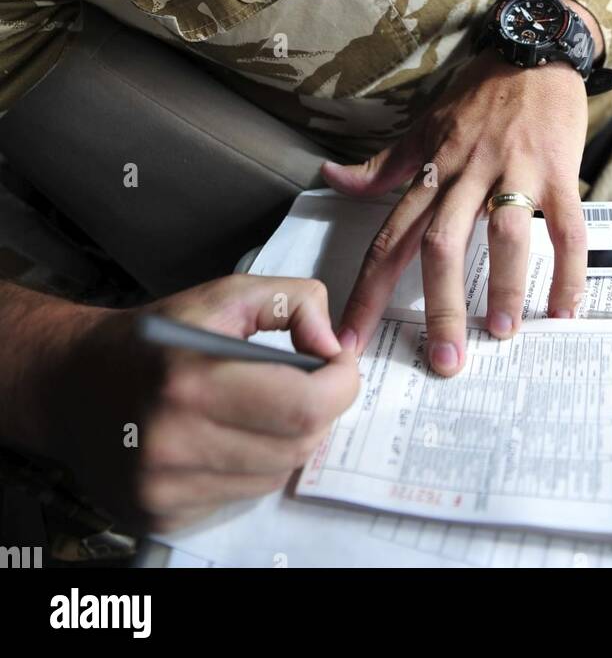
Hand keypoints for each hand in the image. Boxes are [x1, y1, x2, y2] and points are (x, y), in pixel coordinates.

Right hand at [33, 275, 358, 533]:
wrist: (72, 384)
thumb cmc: (153, 338)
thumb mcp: (223, 294)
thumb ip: (292, 302)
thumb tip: (335, 345)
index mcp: (190, 380)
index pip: (304, 405)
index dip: (339, 383)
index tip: (338, 364)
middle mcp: (174, 442)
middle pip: (298, 444)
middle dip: (317, 410)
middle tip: (303, 382)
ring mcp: (165, 488)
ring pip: (276, 474)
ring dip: (285, 440)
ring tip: (257, 407)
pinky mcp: (161, 516)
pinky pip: (242, 497)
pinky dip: (252, 466)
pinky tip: (226, 437)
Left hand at [323, 43, 589, 376]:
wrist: (534, 47)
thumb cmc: (478, 93)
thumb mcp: (422, 126)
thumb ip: (381, 165)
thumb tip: (330, 179)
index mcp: (431, 170)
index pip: (390, 237)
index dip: (368, 290)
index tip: (352, 340)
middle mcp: (465, 172)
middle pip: (441, 244)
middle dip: (437, 306)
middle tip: (443, 360)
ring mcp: (514, 170)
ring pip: (502, 234)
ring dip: (502, 288)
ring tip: (502, 334)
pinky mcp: (558, 169)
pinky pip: (565, 225)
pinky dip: (568, 269)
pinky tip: (565, 307)